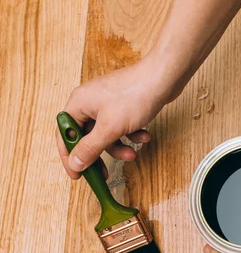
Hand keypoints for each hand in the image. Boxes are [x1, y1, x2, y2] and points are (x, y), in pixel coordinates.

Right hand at [57, 56, 172, 178]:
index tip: (77, 175)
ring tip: (132, 154)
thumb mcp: (109, 128)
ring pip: (106, 134)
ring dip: (119, 147)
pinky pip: (120, 127)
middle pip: (86, 137)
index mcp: (78, 103)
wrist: (163, 78)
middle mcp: (89, 102)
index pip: (65, 134)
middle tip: (104, 173)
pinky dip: (130, 135)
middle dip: (99, 155)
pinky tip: (143, 136)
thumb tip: (75, 163)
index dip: (69, 157)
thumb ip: (90, 148)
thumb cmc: (135, 96)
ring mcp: (106, 103)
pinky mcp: (122, 105)